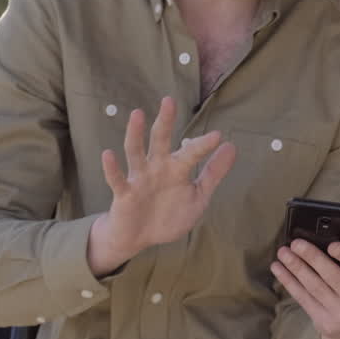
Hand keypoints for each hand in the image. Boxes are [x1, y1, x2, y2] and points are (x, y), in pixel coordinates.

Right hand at [87, 96, 236, 275]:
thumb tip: (232, 146)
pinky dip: (111, 168)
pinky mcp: (124, 194)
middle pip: (160, 140)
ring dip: (135, 134)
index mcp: (177, 169)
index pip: (192, 153)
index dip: (204, 145)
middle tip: (169, 100)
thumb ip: (214, 173)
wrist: (140, 238)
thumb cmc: (169, 214)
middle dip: (165, 121)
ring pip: (135, 152)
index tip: (218, 136)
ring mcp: (139, 179)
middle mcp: (157, 168)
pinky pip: (116, 179)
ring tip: (137, 114)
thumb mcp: (199, 196)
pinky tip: (107, 154)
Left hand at [271, 239, 339, 338]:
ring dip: (297, 268)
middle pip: (332, 277)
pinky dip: (289, 281)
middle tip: (296, 243)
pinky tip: (280, 267)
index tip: (333, 245)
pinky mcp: (322, 321)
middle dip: (312, 258)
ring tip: (284, 252)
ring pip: (315, 287)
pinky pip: (303, 298)